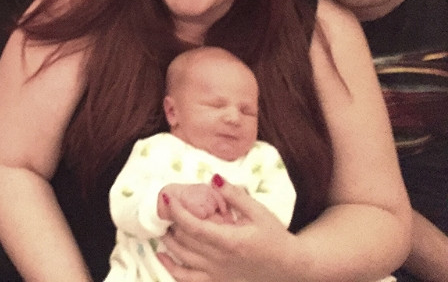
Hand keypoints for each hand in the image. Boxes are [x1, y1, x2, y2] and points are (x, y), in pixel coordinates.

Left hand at [157, 177, 294, 281]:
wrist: (289, 267)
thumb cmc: (274, 237)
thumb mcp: (258, 211)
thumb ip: (234, 196)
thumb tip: (213, 178)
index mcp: (229, 241)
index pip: (194, 226)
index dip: (176, 211)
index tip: (166, 197)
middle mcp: (219, 259)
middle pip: (184, 240)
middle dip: (170, 222)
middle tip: (163, 206)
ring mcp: (216, 274)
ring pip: (182, 258)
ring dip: (167, 240)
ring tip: (162, 223)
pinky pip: (187, 279)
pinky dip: (170, 268)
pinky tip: (161, 255)